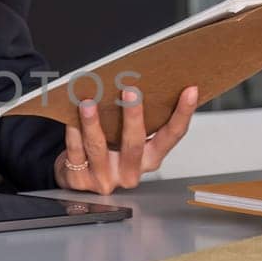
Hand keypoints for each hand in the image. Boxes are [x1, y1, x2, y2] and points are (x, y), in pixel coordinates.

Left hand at [55, 86, 197, 194]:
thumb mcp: (128, 139)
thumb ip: (137, 121)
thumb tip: (142, 80)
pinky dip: (73, 133)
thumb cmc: (108, 151)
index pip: (172, 136)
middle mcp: (130, 172)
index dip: (182, 114)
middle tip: (130, 92)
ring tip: (89, 103)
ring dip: (93, 123)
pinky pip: (76, 152)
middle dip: (132, 117)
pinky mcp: (80, 180)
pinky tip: (71, 117)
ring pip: (99, 148)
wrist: (78, 177)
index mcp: (150, 159)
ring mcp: (105, 179)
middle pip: (134, 145)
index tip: (190, 91)